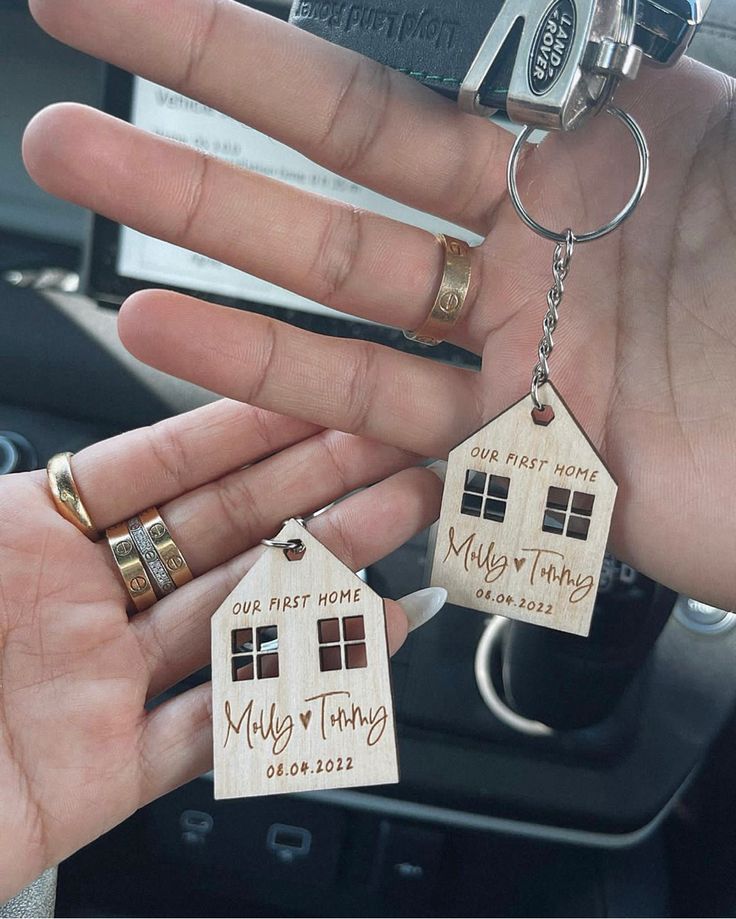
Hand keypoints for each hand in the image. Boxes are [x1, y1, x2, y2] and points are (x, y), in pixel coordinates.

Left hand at [0, 403, 441, 898]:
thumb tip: (55, 427)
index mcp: (20, 538)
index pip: (159, 465)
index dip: (245, 428)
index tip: (319, 400)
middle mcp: (67, 607)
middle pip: (216, 532)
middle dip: (313, 487)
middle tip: (389, 456)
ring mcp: (92, 689)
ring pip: (231, 618)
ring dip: (321, 573)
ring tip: (394, 528)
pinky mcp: (99, 774)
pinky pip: (211, 728)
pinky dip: (284, 692)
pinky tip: (348, 650)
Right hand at [23, 3, 735, 610]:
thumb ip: (645, 39)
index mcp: (599, 144)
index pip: (419, 68)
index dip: (303, 26)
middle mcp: (539, 241)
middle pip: (342, 156)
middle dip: (205, 100)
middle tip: (77, 50)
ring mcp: (512, 349)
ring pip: (332, 286)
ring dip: (204, 236)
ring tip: (86, 183)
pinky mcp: (503, 451)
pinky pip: (371, 411)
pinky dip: (272, 376)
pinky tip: (174, 336)